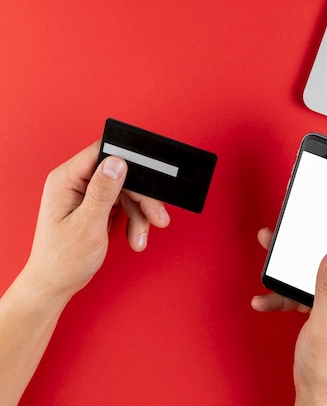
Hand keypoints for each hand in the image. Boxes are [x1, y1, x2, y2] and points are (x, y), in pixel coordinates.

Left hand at [23, 141, 170, 301]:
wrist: (56, 285)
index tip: (150, 179)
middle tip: (157, 216)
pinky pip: (125, 205)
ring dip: (140, 215)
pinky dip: (135, 221)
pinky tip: (135, 237)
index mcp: (66, 180)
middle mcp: (76, 183)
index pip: (102, 153)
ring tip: (140, 238)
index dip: (129, 161)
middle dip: (142, 198)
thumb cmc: (63, 260)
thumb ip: (103, 192)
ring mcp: (87, 195)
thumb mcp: (87, 225)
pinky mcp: (97, 207)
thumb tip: (118, 163)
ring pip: (127, 192)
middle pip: (122, 175)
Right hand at [252, 226, 326, 405]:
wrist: (317, 395)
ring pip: (316, 273)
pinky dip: (285, 295)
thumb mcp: (326, 323)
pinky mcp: (324, 312)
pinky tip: (265, 300)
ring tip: (271, 257)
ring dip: (292, 268)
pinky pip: (304, 293)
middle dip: (313, 243)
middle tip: (296, 230)